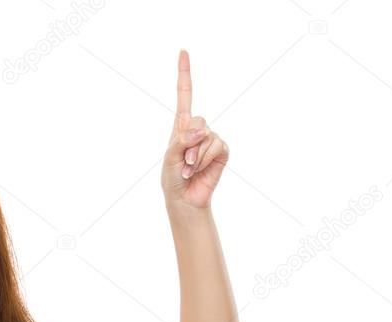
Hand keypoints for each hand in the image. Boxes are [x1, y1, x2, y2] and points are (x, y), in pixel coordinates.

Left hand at [161, 49, 228, 211]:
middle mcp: (198, 129)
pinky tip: (198, 169)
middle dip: (189, 143)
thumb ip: (182, 140)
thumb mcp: (170, 157)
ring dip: (196, 156)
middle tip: (184, 162)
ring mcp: (211, 139)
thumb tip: (201, 130)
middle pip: (198, 120)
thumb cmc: (172, 178)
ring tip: (189, 169)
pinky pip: (216, 146)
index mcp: (181, 126)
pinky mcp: (221, 150)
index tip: (183, 52)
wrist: (184, 199)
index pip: (185, 95)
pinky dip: (205, 159)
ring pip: (207, 136)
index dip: (184, 74)